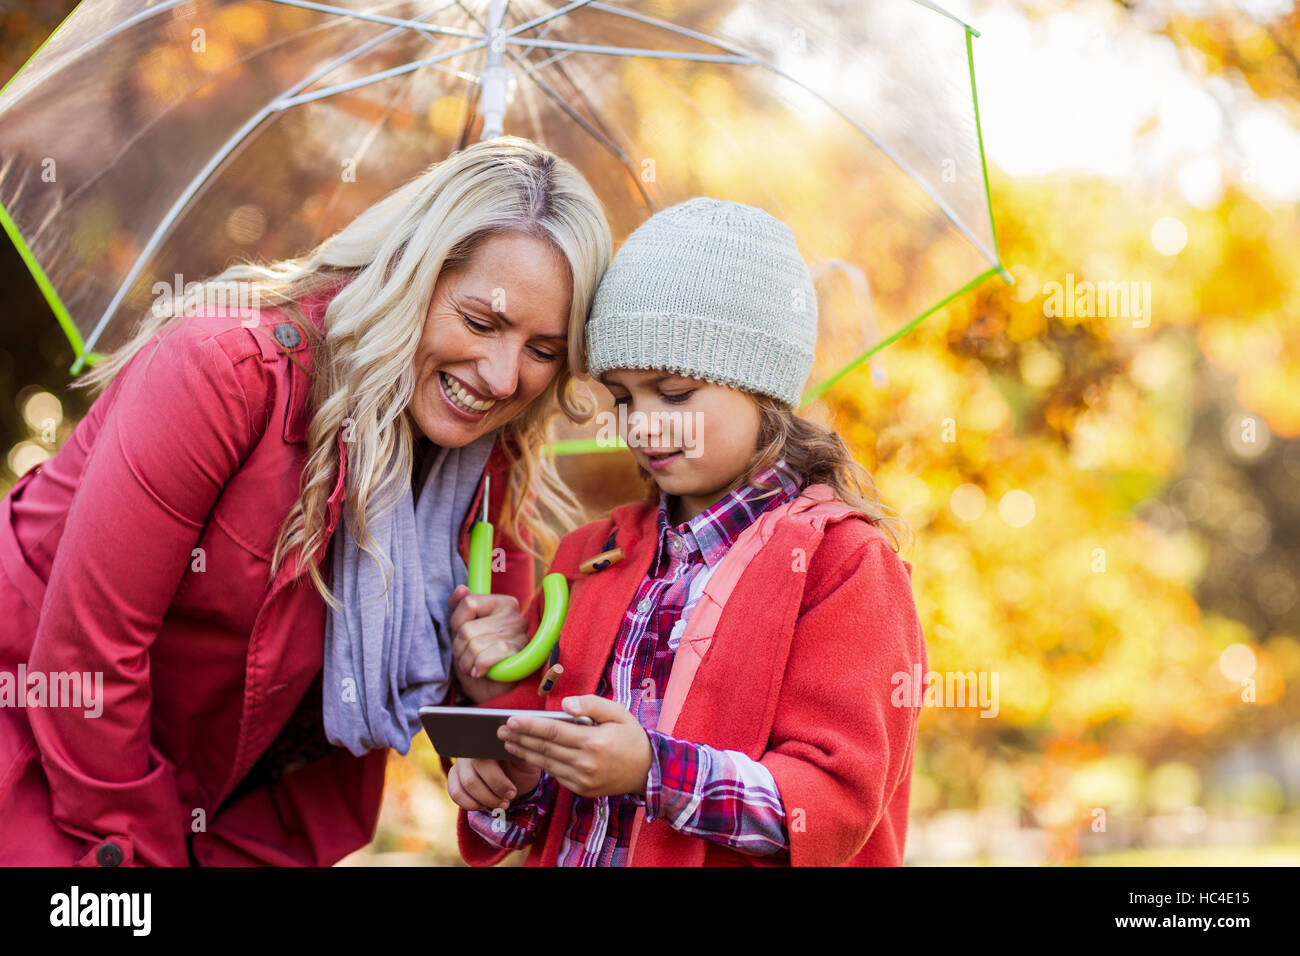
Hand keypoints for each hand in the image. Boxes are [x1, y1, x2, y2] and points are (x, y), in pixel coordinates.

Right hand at [446, 756, 541, 811]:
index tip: (512, 792)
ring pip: (466, 785)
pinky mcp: (454, 776)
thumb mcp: (525, 762)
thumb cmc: (521, 768)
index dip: (497, 781)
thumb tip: (513, 747)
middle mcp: (472, 749)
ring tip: (501, 804)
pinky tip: (484, 805)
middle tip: (509, 798)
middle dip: (493, 792)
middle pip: (475, 775)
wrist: (516, 779)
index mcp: (490, 742)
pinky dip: (471, 804)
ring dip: (485, 800)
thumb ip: (519, 754)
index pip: (485, 758)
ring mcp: (461, 762)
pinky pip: (455, 793)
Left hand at [448, 585, 527, 702]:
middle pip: (467, 628)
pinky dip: (478, 666)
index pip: (469, 602)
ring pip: (474, 644)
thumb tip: (461, 589)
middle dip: (459, 648)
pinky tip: (480, 671)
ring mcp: (519, 635)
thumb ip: (460, 608)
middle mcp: (515, 616)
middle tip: (467, 657)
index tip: (460, 635)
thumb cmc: (479, 657)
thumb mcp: (464, 630)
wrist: (493, 690)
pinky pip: (487, 656)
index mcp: (502, 604)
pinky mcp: (519, 655)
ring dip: (466, 662)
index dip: (456, 623)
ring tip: (473, 666)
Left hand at [498, 695, 651, 798]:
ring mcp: (582, 779)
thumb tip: (565, 704)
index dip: (529, 726)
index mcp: (593, 741)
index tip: (510, 720)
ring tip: (508, 743)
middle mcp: (585, 763)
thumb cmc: (630, 736)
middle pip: (545, 748)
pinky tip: (529, 755)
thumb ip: (591, 704)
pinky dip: (540, 764)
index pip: (553, 732)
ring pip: (546, 764)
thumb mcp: (618, 713)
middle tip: (500, 730)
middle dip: (520, 738)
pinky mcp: (581, 789)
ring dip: (524, 753)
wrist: (647, 770)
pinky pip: (555, 775)